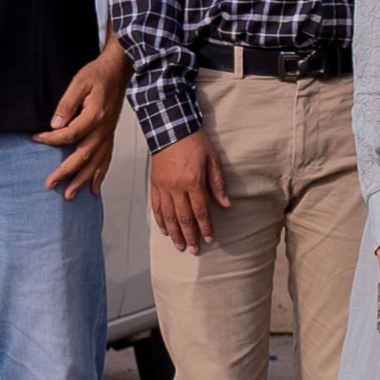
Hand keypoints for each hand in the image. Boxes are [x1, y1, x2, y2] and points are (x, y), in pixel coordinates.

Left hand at [40, 44, 127, 197]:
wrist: (117, 72)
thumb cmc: (98, 76)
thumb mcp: (79, 83)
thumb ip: (66, 104)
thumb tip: (54, 123)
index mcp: (94, 116)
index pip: (69, 134)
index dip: (51, 139)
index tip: (36, 138)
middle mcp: (103, 130)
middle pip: (83, 156)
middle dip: (66, 172)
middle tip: (50, 184)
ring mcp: (107, 135)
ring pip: (95, 163)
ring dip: (82, 181)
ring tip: (69, 195)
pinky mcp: (109, 137)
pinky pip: (106, 160)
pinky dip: (100, 176)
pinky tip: (93, 188)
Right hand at [147, 126, 226, 253]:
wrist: (170, 129)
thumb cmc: (194, 142)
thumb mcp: (213, 160)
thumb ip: (218, 184)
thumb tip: (226, 204)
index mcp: (193, 182)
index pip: (201, 211)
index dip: (205, 227)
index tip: (209, 239)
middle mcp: (176, 187)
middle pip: (183, 218)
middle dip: (190, 236)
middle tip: (194, 250)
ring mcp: (163, 187)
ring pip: (168, 216)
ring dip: (174, 233)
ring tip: (180, 245)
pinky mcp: (154, 184)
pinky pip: (156, 207)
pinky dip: (160, 220)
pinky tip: (164, 230)